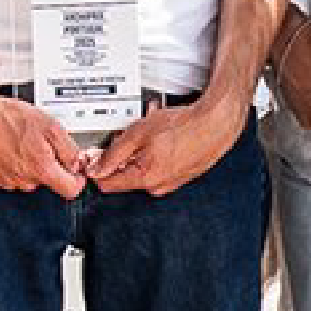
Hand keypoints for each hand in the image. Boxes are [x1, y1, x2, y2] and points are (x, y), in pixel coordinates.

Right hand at [0, 79, 90, 197]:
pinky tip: (4, 145)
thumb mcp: (49, 125)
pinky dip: (9, 163)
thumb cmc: (6, 117)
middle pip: (47, 181)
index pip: (71, 190)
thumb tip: (76, 164)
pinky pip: (8, 175)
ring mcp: (5, 181)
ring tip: (17, 140)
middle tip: (39, 142)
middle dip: (48, 164)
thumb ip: (69, 149)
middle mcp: (23, 181)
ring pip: (26, 178)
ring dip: (27, 163)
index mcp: (41, 169)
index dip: (76, 178)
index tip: (73, 168)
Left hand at [92, 88, 245, 195]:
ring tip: (150, 135)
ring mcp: (172, 183)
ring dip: (140, 155)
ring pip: (143, 171)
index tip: (94, 157)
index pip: (108, 185)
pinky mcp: (182, 177)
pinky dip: (157, 155)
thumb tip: (96, 169)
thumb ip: (113, 154)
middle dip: (121, 159)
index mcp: (145, 179)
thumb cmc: (183, 126)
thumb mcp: (137, 134)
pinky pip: (160, 169)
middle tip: (127, 138)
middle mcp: (158, 187)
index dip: (97, 169)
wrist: (216, 123)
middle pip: (125, 177)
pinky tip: (163, 140)